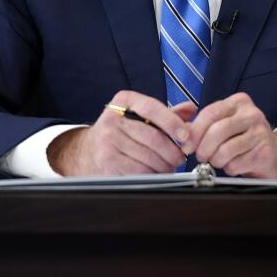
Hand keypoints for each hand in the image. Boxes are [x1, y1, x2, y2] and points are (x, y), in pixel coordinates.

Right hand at [48, 91, 194, 175]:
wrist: (86, 152)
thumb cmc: (120, 133)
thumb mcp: (139, 116)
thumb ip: (165, 114)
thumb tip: (191, 110)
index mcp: (123, 101)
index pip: (152, 108)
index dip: (172, 122)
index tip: (186, 135)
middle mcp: (112, 119)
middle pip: (153, 137)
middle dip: (172, 152)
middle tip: (180, 158)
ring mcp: (108, 141)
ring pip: (148, 157)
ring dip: (165, 166)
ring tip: (168, 167)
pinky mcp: (107, 162)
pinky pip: (139, 171)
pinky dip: (153, 175)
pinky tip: (155, 174)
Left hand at [184, 92, 276, 178]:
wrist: (275, 154)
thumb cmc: (244, 139)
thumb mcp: (225, 125)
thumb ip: (204, 126)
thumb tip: (183, 134)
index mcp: (238, 102)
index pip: (210, 113)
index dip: (194, 132)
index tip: (187, 145)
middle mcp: (251, 114)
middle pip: (216, 131)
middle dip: (203, 149)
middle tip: (202, 157)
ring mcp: (260, 132)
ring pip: (225, 150)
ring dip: (216, 161)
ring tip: (219, 160)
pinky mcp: (264, 152)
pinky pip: (235, 164)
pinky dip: (230, 169)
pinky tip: (235, 164)